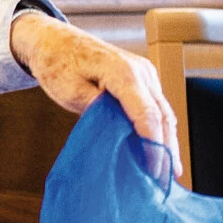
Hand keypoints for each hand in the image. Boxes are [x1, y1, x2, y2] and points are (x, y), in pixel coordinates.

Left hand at [9, 10, 179, 168]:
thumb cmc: (58, 64)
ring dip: (167, 142)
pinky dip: (160, 130)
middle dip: (166, 150)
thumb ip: (97, 111)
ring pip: (164, 113)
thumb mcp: (70, 92)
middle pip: (163, 116)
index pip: (147, 114)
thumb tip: (119, 133)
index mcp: (123, 73)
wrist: (54, 40)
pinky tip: (161, 151)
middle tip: (165, 182)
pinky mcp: (143, 79)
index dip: (152, 144)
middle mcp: (141, 71)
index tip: (152, 170)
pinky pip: (157, 107)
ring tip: (167, 174)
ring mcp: (145, 74)